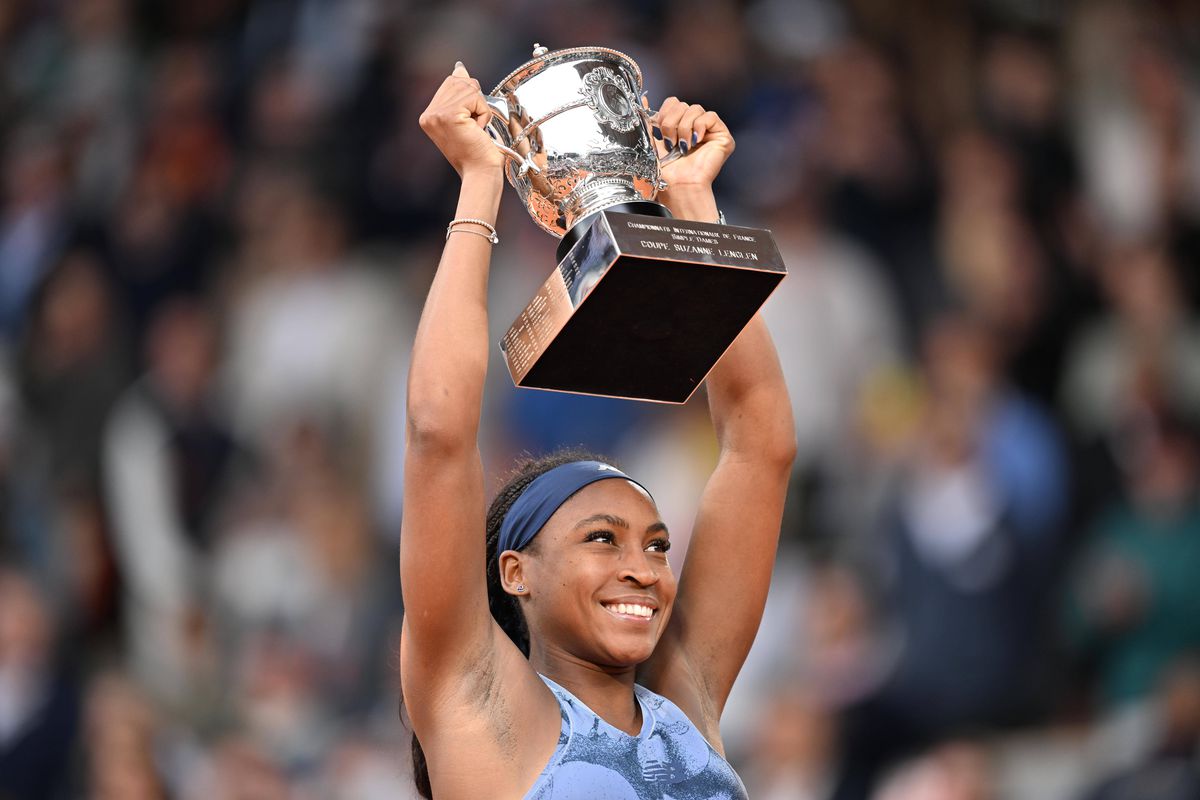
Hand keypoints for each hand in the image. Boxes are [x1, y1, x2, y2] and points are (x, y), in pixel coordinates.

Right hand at [419, 62, 504, 178]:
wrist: (480, 173)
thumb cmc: (477, 152)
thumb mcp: (467, 118)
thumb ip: (460, 94)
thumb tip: (459, 67)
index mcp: (429, 115)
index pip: (452, 83)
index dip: (469, 95)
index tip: (469, 121)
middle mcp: (428, 114)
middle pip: (459, 81)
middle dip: (475, 100)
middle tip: (473, 127)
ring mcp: (436, 113)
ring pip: (468, 88)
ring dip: (480, 108)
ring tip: (475, 129)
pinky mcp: (449, 115)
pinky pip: (475, 98)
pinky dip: (484, 113)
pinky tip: (477, 131)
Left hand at [650, 97, 734, 191]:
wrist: (678, 184)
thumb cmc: (668, 171)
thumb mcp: (653, 140)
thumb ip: (649, 120)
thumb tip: (642, 100)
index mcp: (680, 126)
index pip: (674, 103)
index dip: (664, 112)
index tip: (659, 129)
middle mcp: (695, 127)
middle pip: (682, 104)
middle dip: (672, 122)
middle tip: (671, 142)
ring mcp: (709, 131)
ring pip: (695, 108)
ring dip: (684, 128)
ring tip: (683, 146)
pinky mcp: (722, 136)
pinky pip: (710, 116)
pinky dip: (700, 127)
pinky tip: (696, 141)